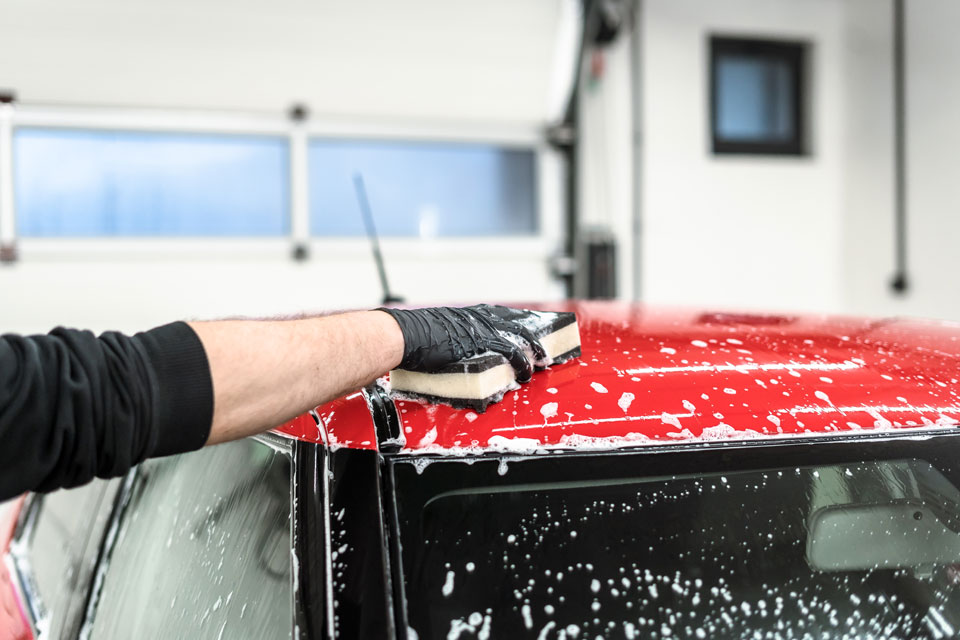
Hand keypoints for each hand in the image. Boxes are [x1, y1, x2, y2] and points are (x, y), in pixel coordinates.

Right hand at [377, 305, 546, 382]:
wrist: (407, 335)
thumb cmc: (419, 336)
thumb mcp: (446, 330)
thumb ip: (462, 337)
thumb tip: (466, 352)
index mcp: (476, 313)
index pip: (511, 317)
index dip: (527, 327)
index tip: (534, 338)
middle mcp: (484, 316)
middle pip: (522, 325)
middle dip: (536, 340)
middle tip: (544, 354)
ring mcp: (484, 327)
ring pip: (522, 337)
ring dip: (533, 354)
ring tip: (537, 366)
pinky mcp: (482, 341)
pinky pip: (511, 352)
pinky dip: (521, 364)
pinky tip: (523, 373)